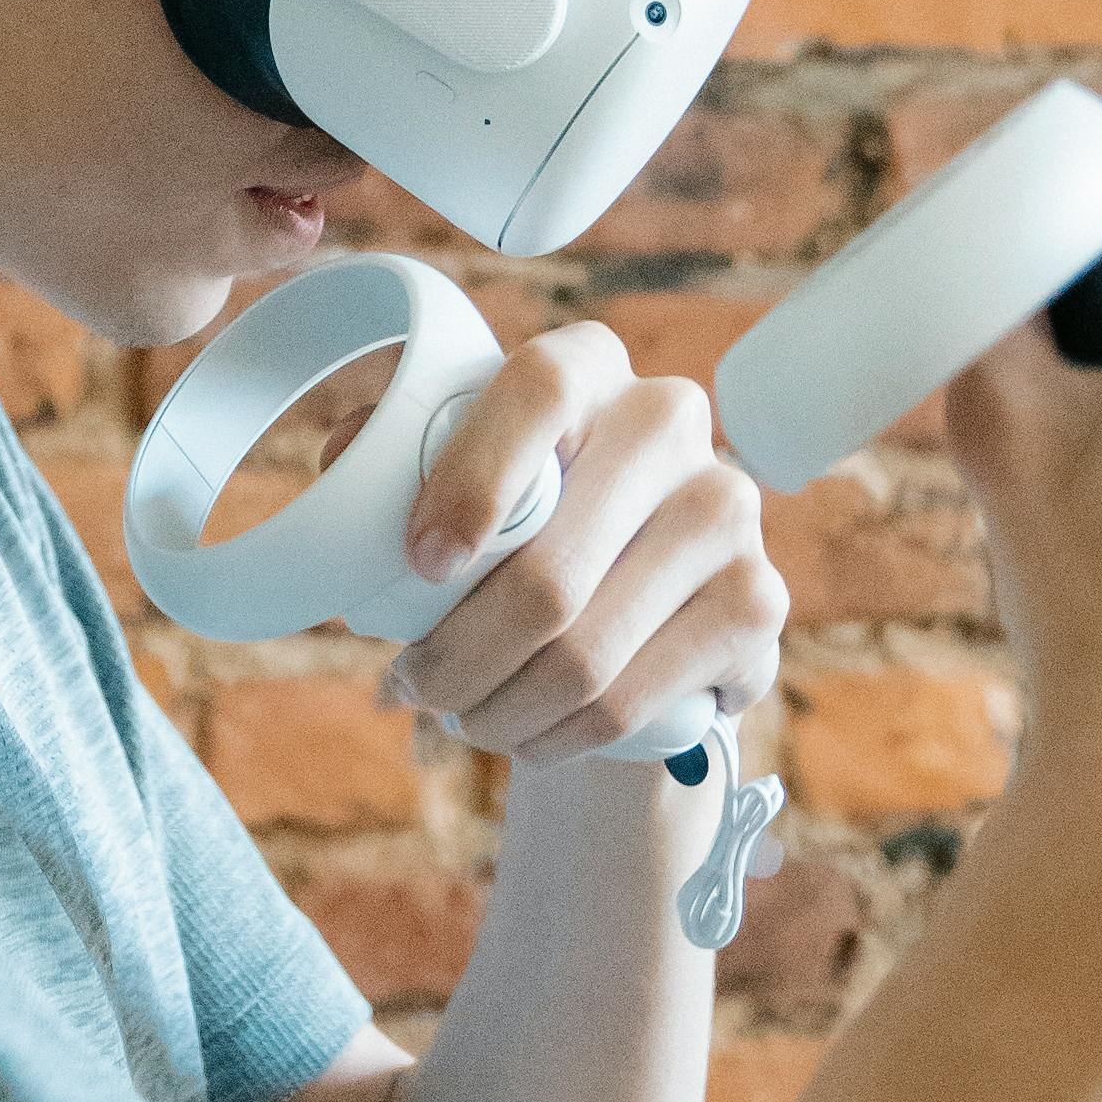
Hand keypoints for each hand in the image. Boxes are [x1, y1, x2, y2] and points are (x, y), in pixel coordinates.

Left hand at [330, 319, 788, 780]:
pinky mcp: (759, 601)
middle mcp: (670, 418)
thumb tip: (341, 469)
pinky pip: (629, 702)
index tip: (421, 564)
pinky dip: (556, 738)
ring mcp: (727, 508)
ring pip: (584, 655)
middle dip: (456, 655)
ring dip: (497, 710)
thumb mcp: (456, 469)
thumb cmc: (520, 518)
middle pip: (550, 571)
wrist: (641, 593)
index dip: (471, 482)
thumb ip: (393, 454)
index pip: (537, 393)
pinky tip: (528, 737)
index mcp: (586, 364)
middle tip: (411, 686)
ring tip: (459, 716)